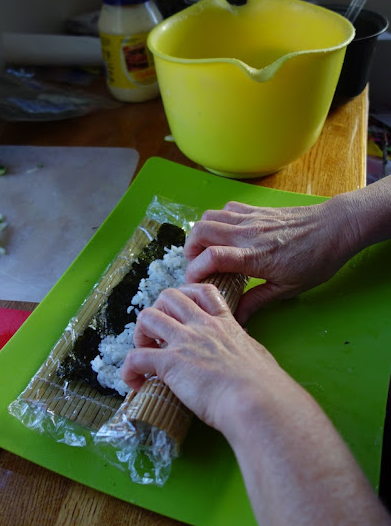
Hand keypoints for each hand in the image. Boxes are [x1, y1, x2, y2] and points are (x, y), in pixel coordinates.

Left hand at [121, 283, 313, 445]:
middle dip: (157, 312)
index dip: (184, 297)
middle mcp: (203, 326)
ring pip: (147, 317)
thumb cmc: (265, 387)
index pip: (202, 293)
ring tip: (144, 355)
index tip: (180, 315)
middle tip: (158, 336)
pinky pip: (135, 357)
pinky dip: (128, 370)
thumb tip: (245, 356)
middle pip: (168, 296)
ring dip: (139, 335)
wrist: (256, 401)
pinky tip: (134, 383)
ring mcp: (185, 341)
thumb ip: (245, 350)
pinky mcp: (170, 362)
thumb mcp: (258, 356)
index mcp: (225, 323)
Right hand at [184, 198, 359, 322]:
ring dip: (200, 233)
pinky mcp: (257, 210)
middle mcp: (248, 234)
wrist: (336, 228)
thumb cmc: (317, 260)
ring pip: (210, 217)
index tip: (192, 283)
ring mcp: (251, 219)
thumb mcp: (288, 288)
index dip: (194, 270)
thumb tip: (237, 317)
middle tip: (196, 266)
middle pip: (202, 231)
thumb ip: (257, 301)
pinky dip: (217, 220)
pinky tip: (225, 235)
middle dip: (189, 250)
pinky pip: (226, 209)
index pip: (212, 257)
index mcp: (255, 257)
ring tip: (205, 250)